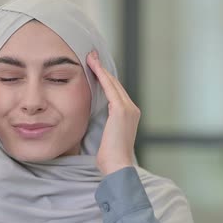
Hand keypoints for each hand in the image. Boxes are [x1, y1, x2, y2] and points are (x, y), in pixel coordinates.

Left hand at [86, 50, 138, 175]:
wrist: (117, 166)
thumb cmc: (109, 158)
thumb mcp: (106, 137)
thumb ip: (104, 126)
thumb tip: (92, 123)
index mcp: (129, 115)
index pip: (115, 92)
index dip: (105, 79)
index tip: (95, 68)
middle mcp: (132, 109)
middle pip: (115, 84)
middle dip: (102, 70)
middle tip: (91, 56)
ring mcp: (129, 108)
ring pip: (112, 83)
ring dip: (100, 69)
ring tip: (90, 57)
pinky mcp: (122, 110)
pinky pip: (110, 88)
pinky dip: (101, 76)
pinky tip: (93, 67)